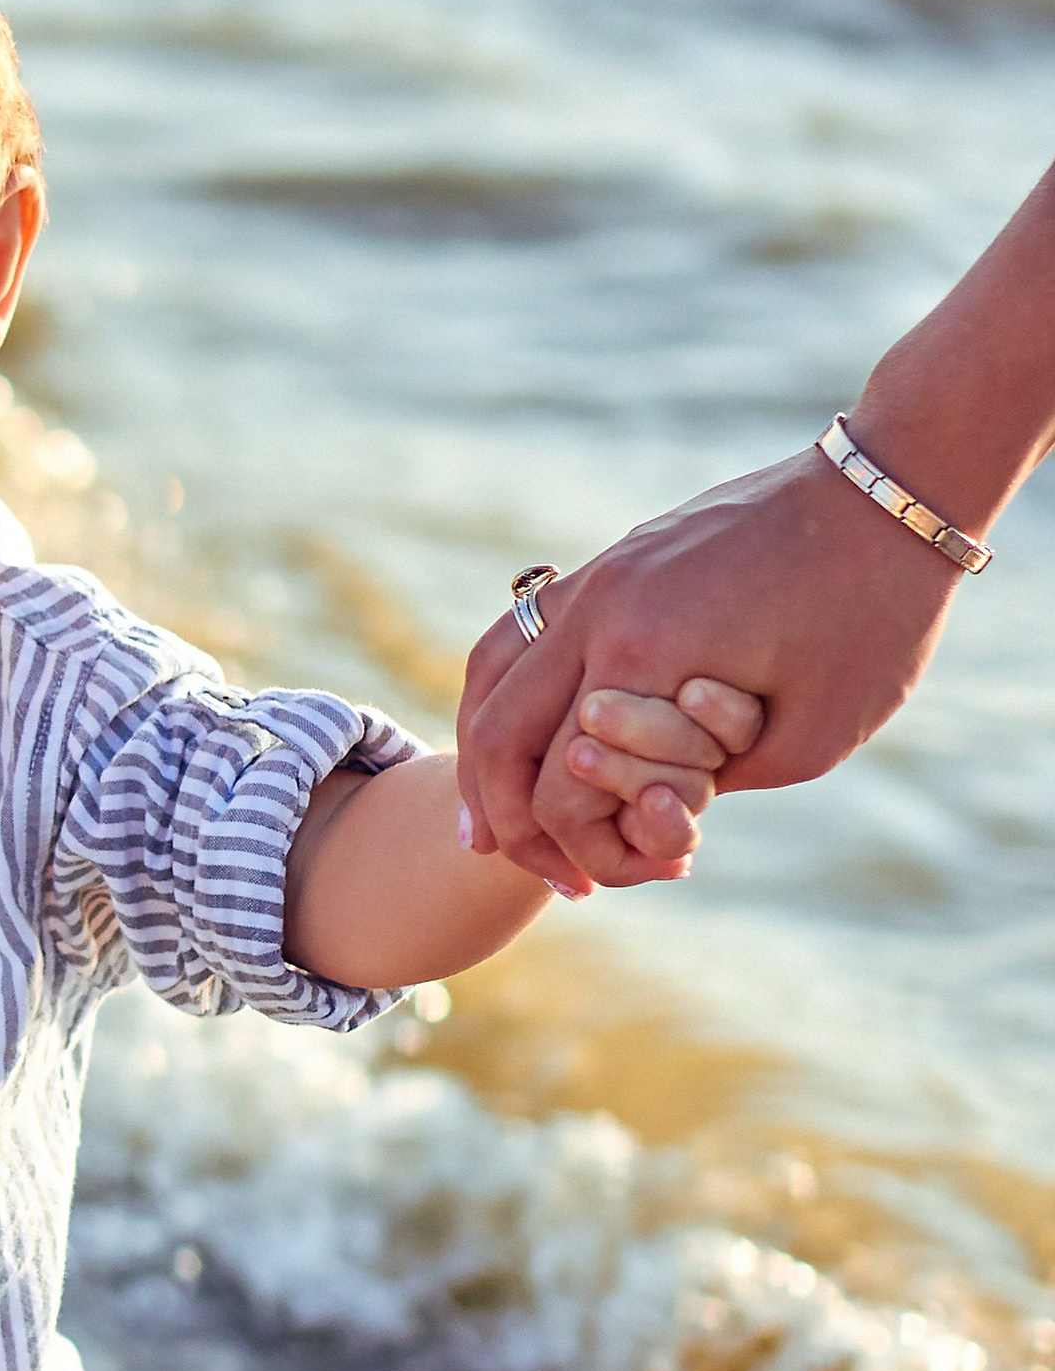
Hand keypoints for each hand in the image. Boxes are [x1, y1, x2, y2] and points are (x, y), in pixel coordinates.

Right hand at [456, 445, 960, 891]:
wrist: (889, 493)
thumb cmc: (870, 621)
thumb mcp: (806, 739)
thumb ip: (711, 781)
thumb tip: (643, 808)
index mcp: (641, 655)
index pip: (561, 786)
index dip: (585, 850)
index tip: (631, 877)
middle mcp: (600, 607)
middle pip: (497, 732)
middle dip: (504, 816)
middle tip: (528, 866)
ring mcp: (600, 573)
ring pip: (488, 671)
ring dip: (480, 750)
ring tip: (486, 816)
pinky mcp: (616, 559)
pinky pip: (521, 631)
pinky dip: (503, 691)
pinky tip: (514, 730)